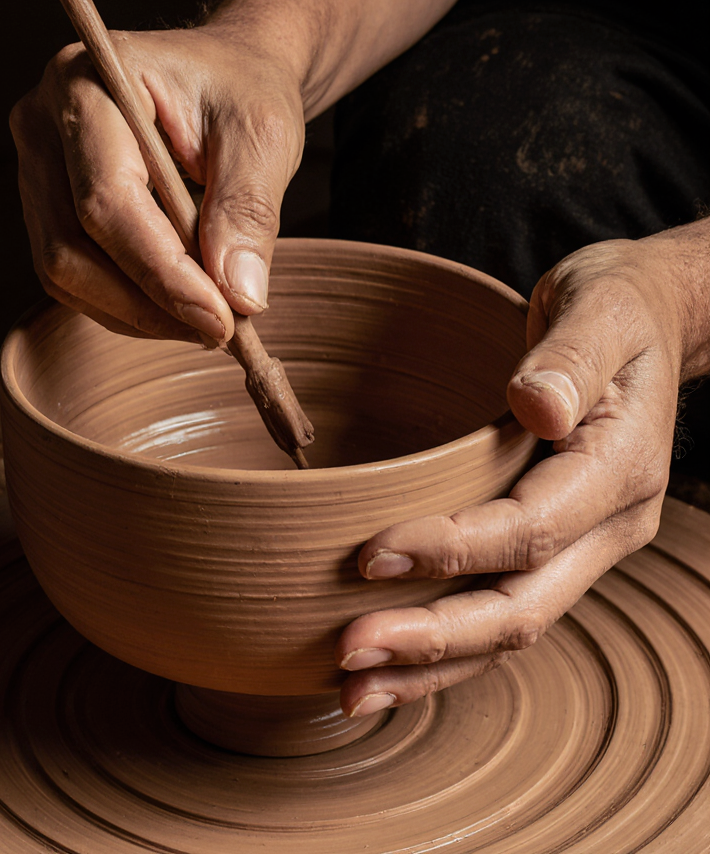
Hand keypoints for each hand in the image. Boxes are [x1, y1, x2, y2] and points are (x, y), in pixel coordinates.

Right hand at [9, 26, 304, 343]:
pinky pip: (71, 276)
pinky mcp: (45, 204)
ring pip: (64, 272)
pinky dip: (125, 304)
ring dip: (137, 313)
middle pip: (70, 246)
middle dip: (147, 303)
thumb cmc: (241, 88)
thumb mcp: (263, 135)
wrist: (225, 74)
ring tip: (206, 318)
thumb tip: (238, 296)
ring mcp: (35, 167)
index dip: (161, 272)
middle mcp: (42, 122)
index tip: (222, 318)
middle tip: (221, 328)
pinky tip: (177, 304)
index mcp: (87, 82)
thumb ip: (249, 210)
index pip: (107, 200)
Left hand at [335, 224, 709, 716]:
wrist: (650, 322)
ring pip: (508, 629)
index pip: (530, 530)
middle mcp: (606, 524)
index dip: (451, 549)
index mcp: (618, 469)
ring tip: (353, 688)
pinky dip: (444, 645)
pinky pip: (499, 607)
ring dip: (430, 665)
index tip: (370, 553)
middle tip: (347, 651)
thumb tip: (535, 405)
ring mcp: (582, 544)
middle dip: (431, 639)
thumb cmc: (617, 310)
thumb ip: (570, 358)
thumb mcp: (601, 309)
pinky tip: (390, 663)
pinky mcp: (550, 546)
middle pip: (520, 608)